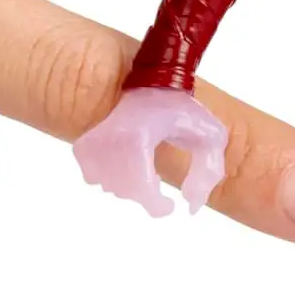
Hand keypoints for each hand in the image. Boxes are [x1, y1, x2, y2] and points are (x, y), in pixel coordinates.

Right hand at [73, 88, 227, 217]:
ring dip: (131, 184)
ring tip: (143, 166)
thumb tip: (191, 206)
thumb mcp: (211, 137)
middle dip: (147, 192)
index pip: (141, 187)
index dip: (157, 205)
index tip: (170, 205)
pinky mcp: (83, 147)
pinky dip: (111, 178)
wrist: (151, 87)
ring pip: (111, 187)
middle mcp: (110, 140)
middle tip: (157, 178)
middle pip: (128, 191)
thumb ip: (208, 173)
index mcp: (139, 136)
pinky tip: (124, 165)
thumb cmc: (183, 112)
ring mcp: (94, 144)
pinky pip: (94, 180)